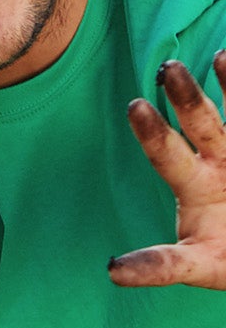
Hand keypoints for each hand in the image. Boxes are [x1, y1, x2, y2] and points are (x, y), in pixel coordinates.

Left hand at [116, 54, 225, 287]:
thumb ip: (160, 266)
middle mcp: (218, 161)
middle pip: (201, 124)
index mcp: (193, 186)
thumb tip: (112, 271)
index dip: (154, 133)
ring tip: (219, 55)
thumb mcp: (197, 266)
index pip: (168, 155)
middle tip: (168, 69)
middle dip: (186, 97)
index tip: (135, 106)